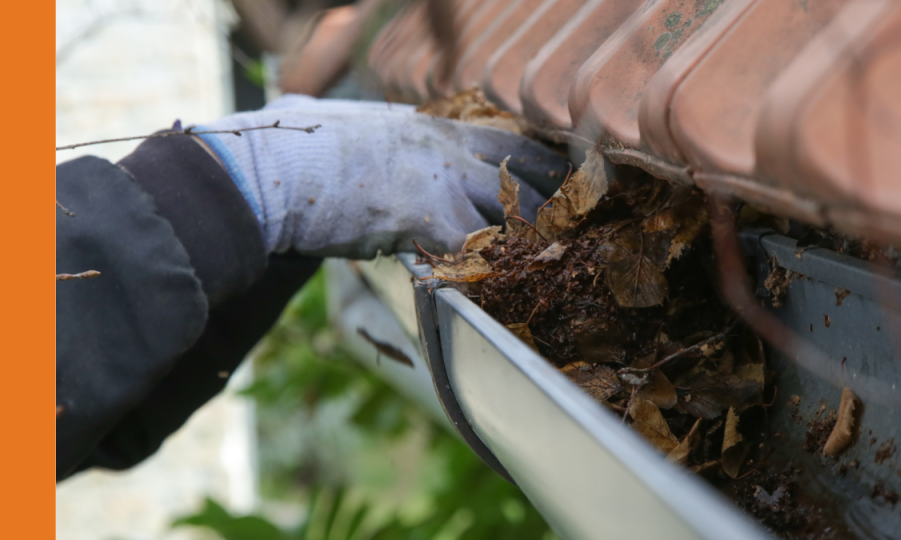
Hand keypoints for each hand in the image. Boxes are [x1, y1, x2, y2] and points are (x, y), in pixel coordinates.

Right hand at [197, 96, 568, 257]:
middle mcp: (446, 148)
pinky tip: (502, 289)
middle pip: (524, 173)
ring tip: (553, 268)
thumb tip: (307, 111)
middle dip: (552, 203)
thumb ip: (351, 124)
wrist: (272, 168)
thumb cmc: (291, 144)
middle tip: (575, 230)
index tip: (562, 180)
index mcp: (429, 126)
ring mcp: (441, 179)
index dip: (539, 163)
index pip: (505, 141)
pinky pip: (478, 250)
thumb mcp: (332, 120)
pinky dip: (491, 271)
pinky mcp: (427, 217)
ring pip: (512, 212)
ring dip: (530, 243)